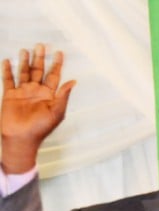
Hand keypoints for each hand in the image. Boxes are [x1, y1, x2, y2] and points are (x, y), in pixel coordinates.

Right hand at [1, 44, 75, 172]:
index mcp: (49, 95)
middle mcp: (36, 92)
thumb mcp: (57, 112)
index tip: (60, 52)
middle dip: (40, 58)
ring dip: (25, 61)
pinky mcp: (10, 95)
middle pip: (39, 71)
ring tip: (26, 49)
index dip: (57, 64)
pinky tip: (8, 60)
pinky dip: (8, 70)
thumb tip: (73, 81)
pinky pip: (8, 80)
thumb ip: (63, 96)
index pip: (55, 76)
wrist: (21, 138)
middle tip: (42, 45)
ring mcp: (23, 93)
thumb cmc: (41, 128)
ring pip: (24, 73)